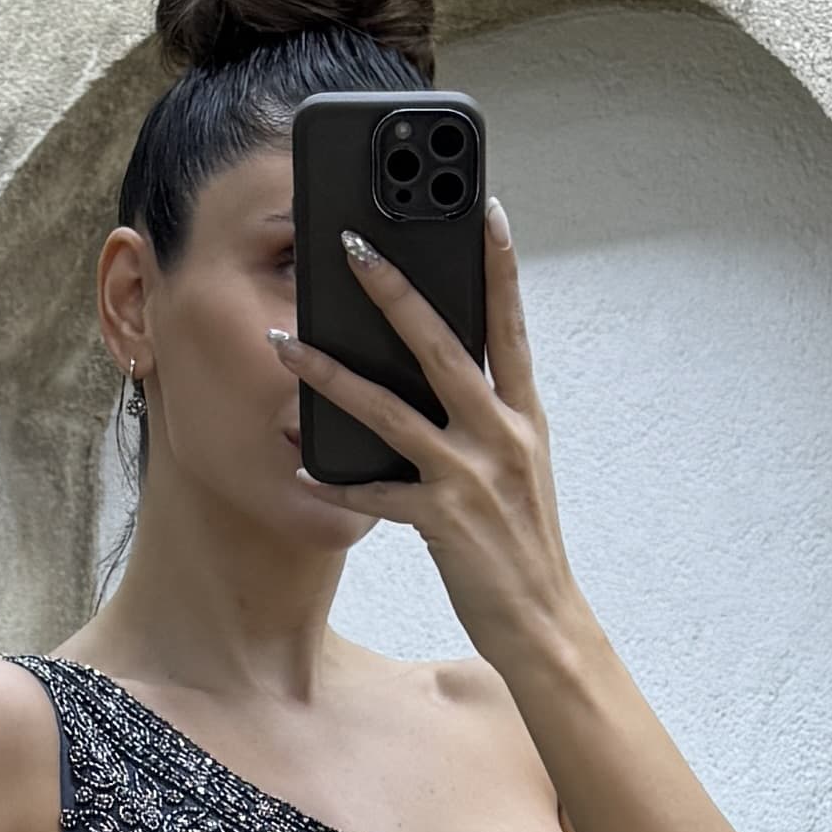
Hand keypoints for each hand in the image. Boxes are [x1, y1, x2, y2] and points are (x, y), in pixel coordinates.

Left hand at [276, 203, 582, 671]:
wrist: (546, 623)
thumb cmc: (524, 543)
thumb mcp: (519, 467)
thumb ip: (488, 417)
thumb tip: (446, 371)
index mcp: (523, 416)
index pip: (511, 324)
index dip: (500, 265)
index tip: (484, 208)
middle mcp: (500, 435)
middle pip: (441, 346)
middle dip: (394, 291)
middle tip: (353, 244)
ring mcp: (471, 476)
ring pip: (390, 410)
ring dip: (330, 375)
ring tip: (285, 345)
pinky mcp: (443, 521)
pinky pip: (376, 495)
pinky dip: (337, 485)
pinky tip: (300, 471)